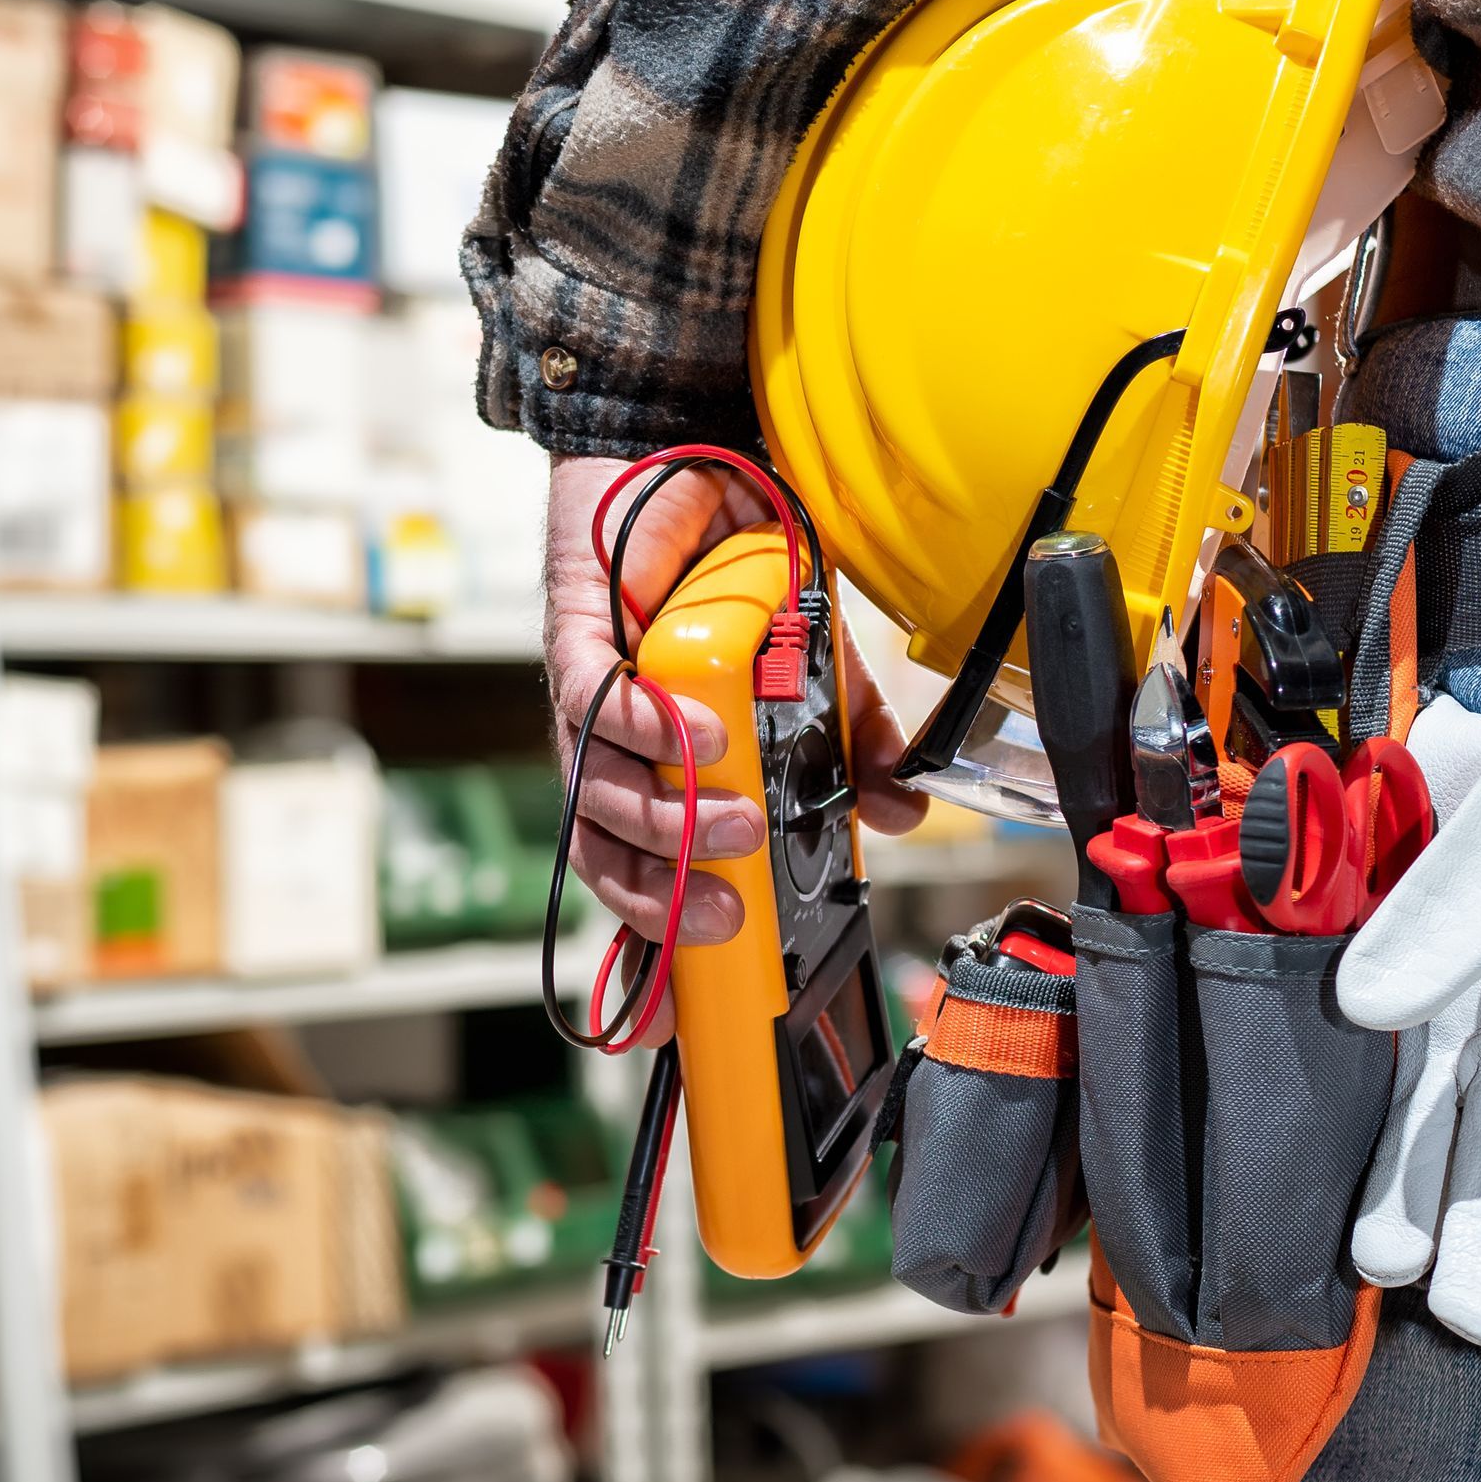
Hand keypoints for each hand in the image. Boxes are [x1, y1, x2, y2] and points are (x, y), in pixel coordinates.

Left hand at [545, 456, 926, 1040]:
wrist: (683, 456)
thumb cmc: (735, 572)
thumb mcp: (815, 672)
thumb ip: (851, 744)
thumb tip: (903, 812)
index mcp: (660, 776)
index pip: (645, 886)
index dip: (653, 960)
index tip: (686, 1025)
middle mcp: (612, 752)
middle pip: (612, 860)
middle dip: (666, 903)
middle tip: (733, 912)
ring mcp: (588, 698)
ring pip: (596, 795)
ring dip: (664, 820)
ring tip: (734, 820)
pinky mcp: (577, 634)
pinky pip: (590, 701)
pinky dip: (640, 730)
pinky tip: (693, 737)